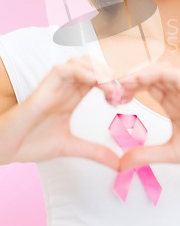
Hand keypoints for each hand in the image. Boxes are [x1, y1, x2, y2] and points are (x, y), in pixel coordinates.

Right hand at [0, 56, 120, 167]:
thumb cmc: (32, 143)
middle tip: (119, 91)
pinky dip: (81, 71)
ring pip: (80, 62)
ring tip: (109, 86)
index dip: (114, 83)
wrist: (7, 148)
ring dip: (98, 70)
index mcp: (73, 96)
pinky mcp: (45, 86)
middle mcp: (66, 87)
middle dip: (109, 74)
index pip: (99, 78)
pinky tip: (94, 82)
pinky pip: (64, 69)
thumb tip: (118, 163)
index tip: (123, 99)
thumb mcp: (72, 147)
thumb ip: (96, 152)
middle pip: (93, 65)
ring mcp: (56, 85)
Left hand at [114, 62, 179, 175]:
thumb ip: (145, 155)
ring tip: (118, 82)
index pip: (146, 86)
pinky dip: (154, 73)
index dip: (127, 87)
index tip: (109, 97)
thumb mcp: (170, 154)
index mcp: (173, 104)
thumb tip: (120, 163)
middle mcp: (179, 94)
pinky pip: (173, 74)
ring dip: (138, 73)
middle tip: (107, 86)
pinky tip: (137, 81)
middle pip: (149, 74)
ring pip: (159, 69)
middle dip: (127, 77)